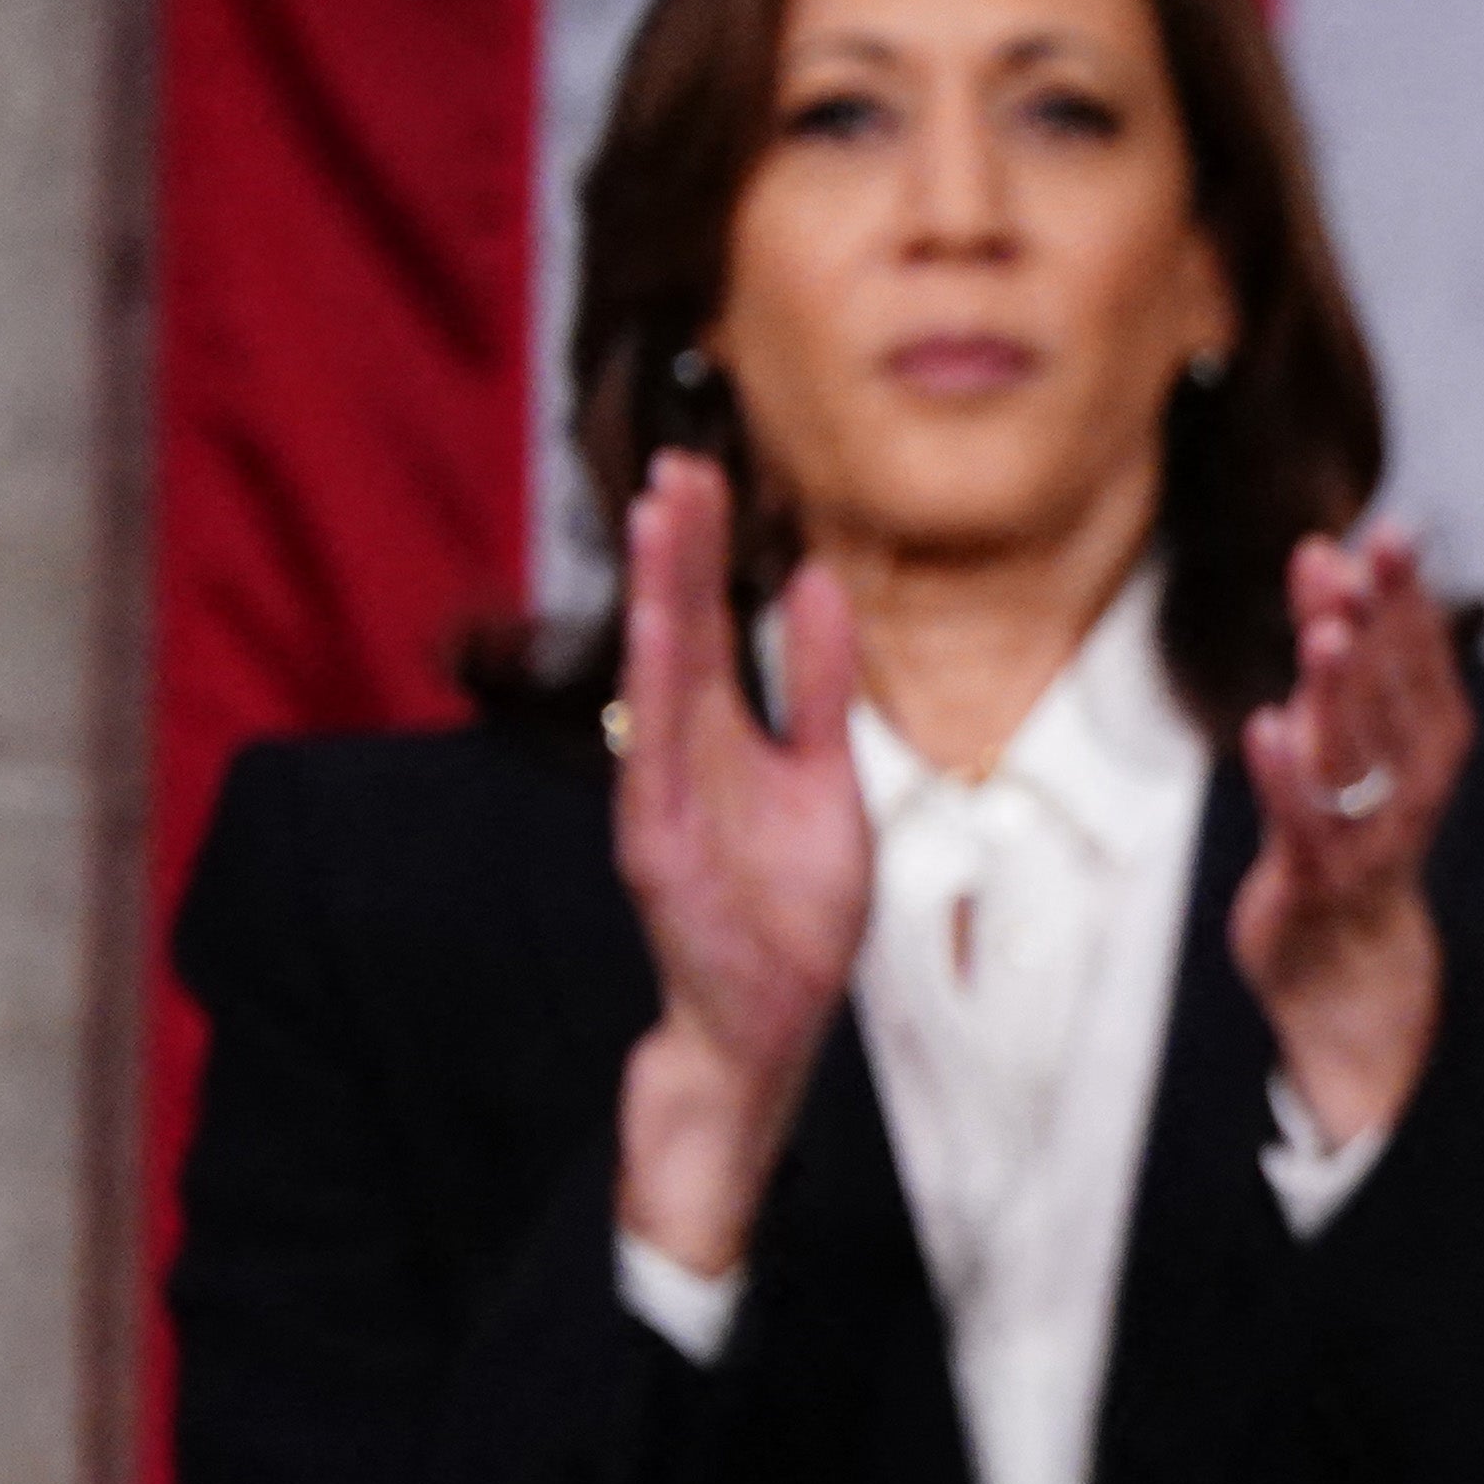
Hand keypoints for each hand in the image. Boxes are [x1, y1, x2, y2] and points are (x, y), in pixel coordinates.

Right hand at [611, 450, 868, 1275]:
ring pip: (661, 680)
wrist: (756, 1020)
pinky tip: (661, 634)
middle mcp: (681, 752)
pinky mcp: (659, 848)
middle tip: (678, 463)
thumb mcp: (826, 778)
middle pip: (680, 631)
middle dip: (680, 549)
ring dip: (661, 598)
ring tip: (661, 523)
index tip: (708, 470)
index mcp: (722, 733)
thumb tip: (821, 583)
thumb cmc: (788, 905)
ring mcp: (664, 796)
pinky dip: (658, 694)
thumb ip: (818, 685)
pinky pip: (657, 756)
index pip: (714, 621)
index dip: (711, 548)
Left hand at [1234, 519, 1465, 1145]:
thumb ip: (1339, 657)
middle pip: (1395, 698)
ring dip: (1341, 696)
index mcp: (1425, 753)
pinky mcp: (1313, 885)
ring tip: (1323, 632)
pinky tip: (1266, 729)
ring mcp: (1364, 839)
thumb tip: (1327, 551)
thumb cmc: (1346, 841)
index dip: (1406, 602)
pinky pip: (1303, 829)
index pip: (1421, 665)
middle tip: (1366, 555)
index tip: (1387, 532)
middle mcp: (1408, 792)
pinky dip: (1287, 781)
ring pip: (1357, 759)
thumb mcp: (1347, 743)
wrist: (1351, 979)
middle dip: (1381, 625)